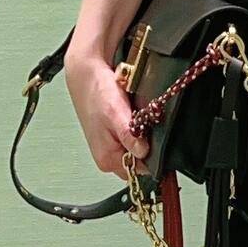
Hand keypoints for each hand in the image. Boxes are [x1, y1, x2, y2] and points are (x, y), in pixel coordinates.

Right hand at [64, 38, 151, 180]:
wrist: (88, 75)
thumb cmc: (96, 92)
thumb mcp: (115, 113)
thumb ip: (129, 135)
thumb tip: (143, 152)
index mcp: (107, 159)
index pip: (141, 171)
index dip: (154, 158)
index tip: (159, 142)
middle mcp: (108, 157)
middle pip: (140, 161)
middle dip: (148, 145)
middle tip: (145, 123)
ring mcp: (111, 147)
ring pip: (138, 149)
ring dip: (144, 136)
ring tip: (137, 117)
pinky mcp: (115, 137)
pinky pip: (135, 138)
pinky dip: (139, 129)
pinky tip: (134, 116)